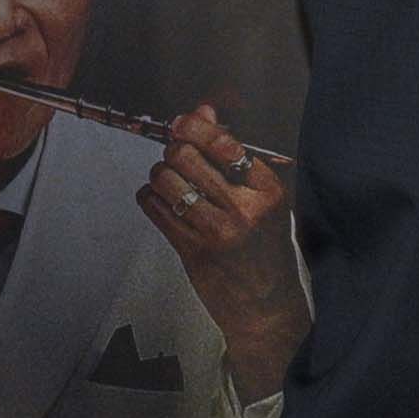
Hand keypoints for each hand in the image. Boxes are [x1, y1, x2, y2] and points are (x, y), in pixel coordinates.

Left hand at [133, 109, 308, 398]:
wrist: (266, 307)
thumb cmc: (266, 249)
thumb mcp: (264, 200)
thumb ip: (236, 156)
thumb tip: (205, 110)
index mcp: (269, 190)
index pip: (224, 142)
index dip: (194, 125)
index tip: (182, 123)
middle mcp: (244, 208)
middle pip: (186, 155)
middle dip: (173, 150)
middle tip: (176, 157)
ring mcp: (216, 231)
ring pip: (166, 179)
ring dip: (160, 174)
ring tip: (170, 182)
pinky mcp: (192, 250)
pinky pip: (154, 208)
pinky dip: (150, 197)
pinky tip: (160, 201)